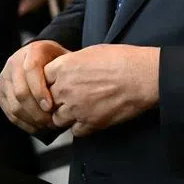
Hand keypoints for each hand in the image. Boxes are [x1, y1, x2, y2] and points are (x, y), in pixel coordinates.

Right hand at [0, 40, 68, 133]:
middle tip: (51, 122)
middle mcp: (14, 61)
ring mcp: (5, 76)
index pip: (31, 70)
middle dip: (36, 111)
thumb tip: (75, 92)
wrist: (41, 57)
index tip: (50, 106)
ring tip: (46, 126)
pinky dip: (23, 123)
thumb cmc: (57, 61)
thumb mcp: (65, 59)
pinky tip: (36, 127)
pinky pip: (9, 111)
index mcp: (33, 50)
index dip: (40, 90)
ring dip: (30, 119)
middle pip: (20, 91)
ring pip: (14, 104)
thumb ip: (68, 70)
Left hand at [44, 44, 159, 137]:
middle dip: (56, 101)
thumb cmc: (123, 60)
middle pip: (47, 101)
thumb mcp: (91, 52)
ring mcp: (76, 108)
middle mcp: (66, 88)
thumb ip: (72, 63)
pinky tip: (89, 118)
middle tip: (68, 99)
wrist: (142, 76)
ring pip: (57, 119)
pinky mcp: (90, 123)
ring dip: (66, 116)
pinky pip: (75, 131)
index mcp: (64, 67)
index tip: (58, 84)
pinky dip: (80, 127)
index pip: (41, 79)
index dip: (50, 83)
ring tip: (79, 110)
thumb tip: (67, 69)